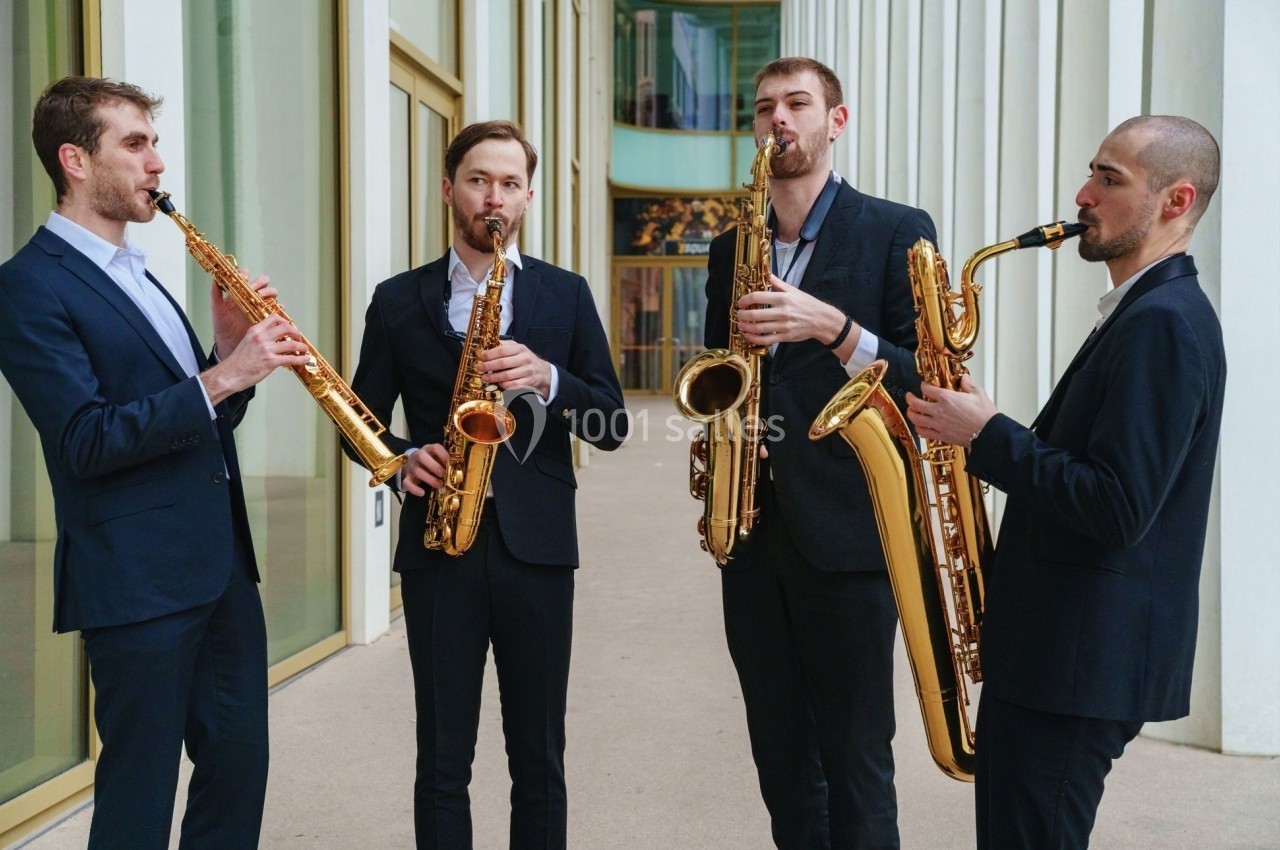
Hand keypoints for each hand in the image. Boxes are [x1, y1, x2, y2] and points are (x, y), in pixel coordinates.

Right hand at [199, 314, 312, 404]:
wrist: (229, 375)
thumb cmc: (238, 361)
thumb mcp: (247, 342)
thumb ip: (260, 338)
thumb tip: (276, 339)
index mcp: (255, 330)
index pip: (274, 318)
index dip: (285, 321)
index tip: (290, 327)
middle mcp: (261, 337)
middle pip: (286, 328)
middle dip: (296, 332)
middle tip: (299, 338)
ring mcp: (266, 349)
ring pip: (291, 343)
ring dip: (301, 346)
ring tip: (304, 349)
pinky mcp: (271, 362)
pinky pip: (291, 358)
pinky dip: (301, 359)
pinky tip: (305, 359)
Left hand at [212, 270, 279, 359]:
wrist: (229, 341)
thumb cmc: (222, 324)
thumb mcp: (217, 309)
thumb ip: (216, 295)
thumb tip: (214, 280)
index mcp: (239, 291)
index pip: (245, 275)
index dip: (246, 274)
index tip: (244, 278)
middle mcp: (251, 295)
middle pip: (262, 281)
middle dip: (260, 283)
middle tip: (255, 290)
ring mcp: (260, 305)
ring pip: (272, 293)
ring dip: (269, 293)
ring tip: (262, 298)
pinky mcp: (267, 315)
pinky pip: (278, 309)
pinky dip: (279, 308)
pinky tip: (273, 309)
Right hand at [400, 444, 449, 495]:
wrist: (411, 464)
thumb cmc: (430, 461)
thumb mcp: (437, 458)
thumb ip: (445, 461)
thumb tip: (458, 468)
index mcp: (428, 449)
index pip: (435, 448)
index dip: (443, 455)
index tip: (450, 462)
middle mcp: (418, 456)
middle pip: (422, 457)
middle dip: (435, 466)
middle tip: (444, 474)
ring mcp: (411, 467)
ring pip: (417, 471)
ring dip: (430, 479)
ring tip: (440, 485)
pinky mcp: (407, 477)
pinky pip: (407, 483)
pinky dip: (414, 489)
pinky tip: (422, 493)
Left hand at [478, 340, 552, 396]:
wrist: (542, 371)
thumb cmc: (525, 359)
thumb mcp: (518, 348)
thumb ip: (505, 346)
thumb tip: (487, 345)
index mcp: (520, 349)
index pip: (503, 350)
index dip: (490, 354)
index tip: (481, 357)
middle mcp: (525, 359)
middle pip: (503, 363)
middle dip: (489, 366)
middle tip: (480, 368)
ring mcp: (527, 371)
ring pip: (507, 376)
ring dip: (493, 378)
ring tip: (485, 378)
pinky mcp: (529, 382)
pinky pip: (513, 385)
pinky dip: (504, 385)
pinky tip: (498, 383)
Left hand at [736, 275, 857, 347]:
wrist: (822, 320)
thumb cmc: (807, 304)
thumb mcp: (794, 290)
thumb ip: (778, 283)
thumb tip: (767, 274)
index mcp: (783, 298)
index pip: (758, 297)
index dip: (745, 300)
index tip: (740, 302)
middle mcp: (782, 311)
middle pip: (755, 314)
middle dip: (742, 315)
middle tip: (738, 314)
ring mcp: (783, 325)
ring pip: (758, 328)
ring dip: (745, 327)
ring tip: (740, 325)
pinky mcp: (785, 336)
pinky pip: (766, 340)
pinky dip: (754, 339)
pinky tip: (748, 336)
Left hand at [905, 376, 997, 447]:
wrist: (989, 433)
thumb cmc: (985, 415)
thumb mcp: (978, 393)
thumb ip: (968, 384)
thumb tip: (964, 378)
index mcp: (947, 398)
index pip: (927, 389)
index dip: (923, 386)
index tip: (923, 385)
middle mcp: (939, 411)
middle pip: (915, 404)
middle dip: (910, 399)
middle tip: (909, 396)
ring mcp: (938, 424)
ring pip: (916, 419)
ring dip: (911, 414)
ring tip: (911, 411)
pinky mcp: (941, 436)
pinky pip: (924, 433)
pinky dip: (919, 429)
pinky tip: (919, 426)